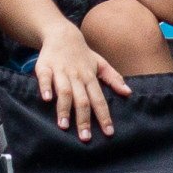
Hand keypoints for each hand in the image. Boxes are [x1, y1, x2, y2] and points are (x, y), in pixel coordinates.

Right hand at [33, 26, 128, 140]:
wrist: (62, 34)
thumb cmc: (83, 54)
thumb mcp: (101, 63)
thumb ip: (114, 78)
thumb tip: (128, 92)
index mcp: (90, 77)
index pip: (99, 99)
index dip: (104, 116)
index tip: (108, 132)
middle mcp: (77, 76)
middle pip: (82, 99)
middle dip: (84, 119)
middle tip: (86, 137)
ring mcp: (61, 71)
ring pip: (64, 91)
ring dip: (64, 108)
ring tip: (64, 126)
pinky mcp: (45, 67)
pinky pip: (45, 78)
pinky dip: (45, 87)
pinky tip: (45, 99)